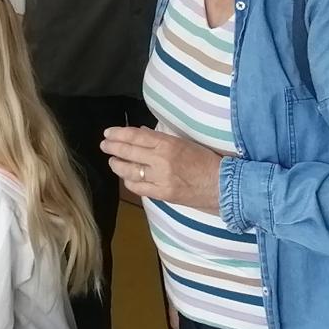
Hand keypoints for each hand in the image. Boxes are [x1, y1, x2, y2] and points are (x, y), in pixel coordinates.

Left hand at [101, 125, 222, 213]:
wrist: (224, 185)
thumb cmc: (207, 161)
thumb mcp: (184, 143)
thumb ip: (160, 139)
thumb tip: (140, 133)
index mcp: (168, 144)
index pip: (136, 136)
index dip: (118, 134)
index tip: (108, 133)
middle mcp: (161, 160)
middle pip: (128, 152)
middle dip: (113, 148)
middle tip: (104, 145)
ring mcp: (161, 178)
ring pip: (130, 171)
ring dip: (117, 165)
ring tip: (113, 161)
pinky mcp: (163, 194)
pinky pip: (139, 188)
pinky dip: (129, 182)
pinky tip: (126, 178)